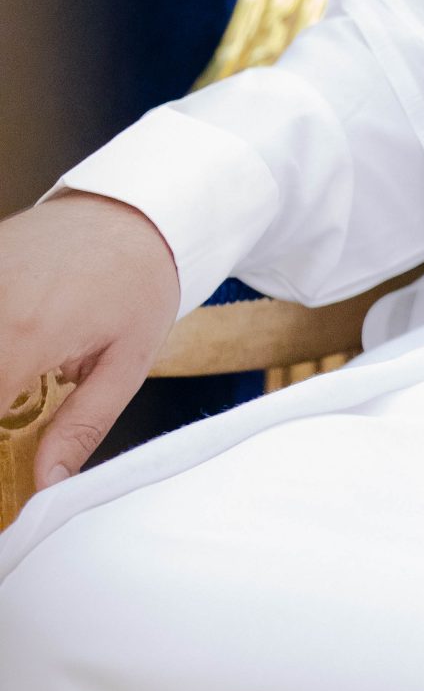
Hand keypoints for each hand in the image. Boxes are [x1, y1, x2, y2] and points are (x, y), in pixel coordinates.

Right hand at [0, 193, 179, 490]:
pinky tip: (22, 345)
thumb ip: (79, 428)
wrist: (142, 206)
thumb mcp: (126, 364)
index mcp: (24, 334)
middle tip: (22, 409)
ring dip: (1, 371)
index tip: (10, 465)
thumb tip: (46, 484)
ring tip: (26, 378)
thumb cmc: (142, 281)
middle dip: (3, 404)